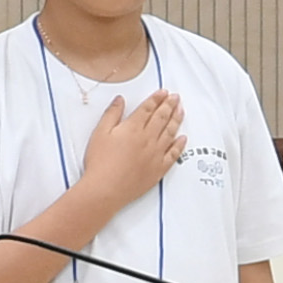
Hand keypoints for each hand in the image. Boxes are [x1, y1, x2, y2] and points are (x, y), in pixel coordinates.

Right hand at [70, 89, 187, 211]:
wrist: (105, 189)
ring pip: (170, 132)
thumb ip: (112, 114)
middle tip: (176, 97)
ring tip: (181, 110)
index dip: (156, 98)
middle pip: (162, 117)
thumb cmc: (100, 163)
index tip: (163, 92)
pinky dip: (180, 145)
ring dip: (177, 119)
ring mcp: (155, 154)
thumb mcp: (100, 133)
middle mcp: (148, 139)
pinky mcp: (158, 169)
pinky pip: (173, 154)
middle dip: (170, 105)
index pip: (148, 108)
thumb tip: (120, 100)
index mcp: (133, 128)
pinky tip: (183, 138)